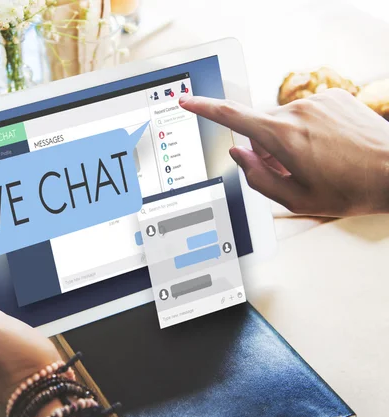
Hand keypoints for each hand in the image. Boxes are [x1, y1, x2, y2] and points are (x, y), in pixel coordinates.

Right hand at [180, 89, 388, 216]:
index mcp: (284, 138)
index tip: (187, 100)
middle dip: (268, 149)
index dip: (205, 108)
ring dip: (290, 140)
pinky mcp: (333, 97)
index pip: (232, 117)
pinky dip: (309, 129)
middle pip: (262, 129)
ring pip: (285, 122)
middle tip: (294, 170)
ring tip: (320, 160)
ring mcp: (317, 101)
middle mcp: (297, 112)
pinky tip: (330, 146)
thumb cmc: (351, 189)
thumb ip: (257, 178)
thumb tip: (240, 156)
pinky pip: (306, 112)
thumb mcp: (296, 198)